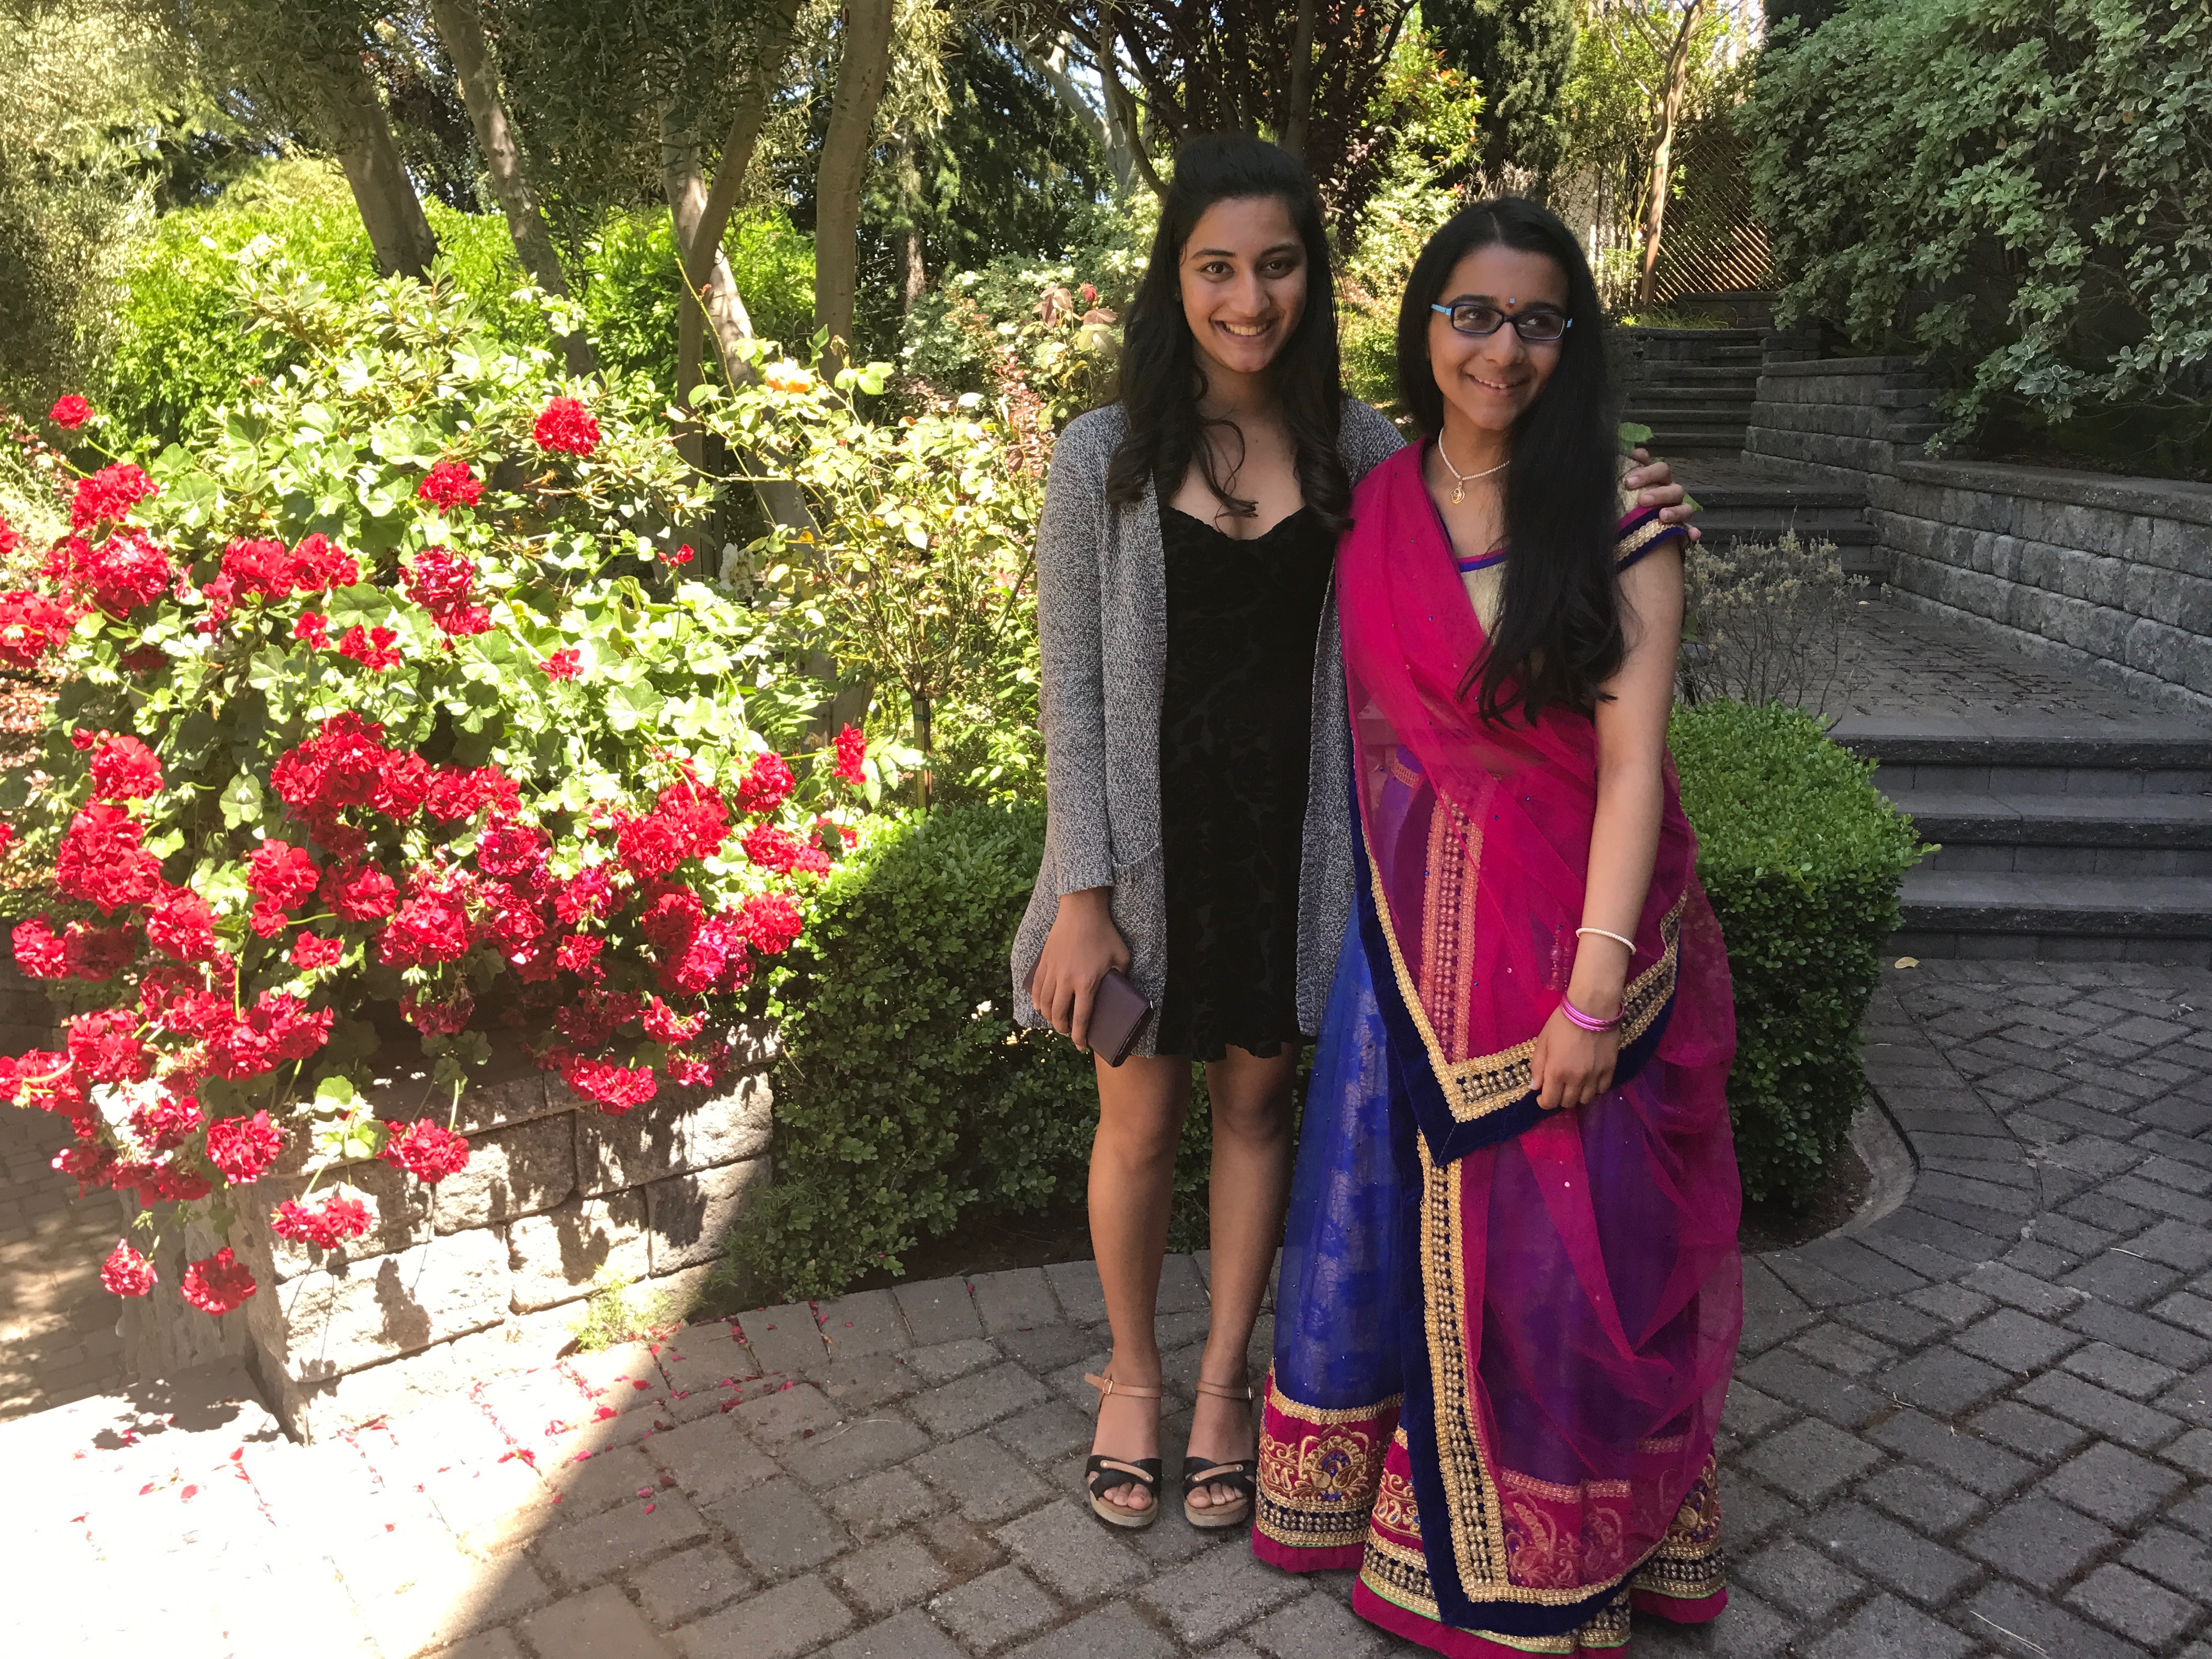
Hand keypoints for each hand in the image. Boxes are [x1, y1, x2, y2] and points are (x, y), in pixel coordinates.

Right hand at [1030, 887, 1129, 1051]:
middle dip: (1062, 1029)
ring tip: (1056, 1021)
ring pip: (1045, 1003)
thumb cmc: (1105, 933)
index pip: (1081, 1018)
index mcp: (1087, 983)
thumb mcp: (1121, 957)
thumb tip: (1121, 992)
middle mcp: (1066, 981)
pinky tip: (1041, 1006)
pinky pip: (1036, 988)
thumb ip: (1121, 977)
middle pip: (1059, 1014)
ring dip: (1050, 1017)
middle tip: (1068, 1033)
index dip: (1080, 1036)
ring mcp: (1052, 972)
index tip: (1081, 1046)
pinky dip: (1037, 1001)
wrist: (1082, 910)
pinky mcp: (1043, 962)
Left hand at [1530, 1003, 1620, 1110]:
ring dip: (1577, 1095)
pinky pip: (1602, 1089)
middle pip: (1568, 1103)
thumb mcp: (1543, 1041)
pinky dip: (1594, 1089)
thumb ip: (1537, 1066)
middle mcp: (1576, 1079)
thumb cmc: (1562, 1022)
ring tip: (1574, 1085)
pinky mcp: (1610, 1069)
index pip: (1550, 1102)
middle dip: (1559, 1098)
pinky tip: (1589, 1080)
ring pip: (1586, 1099)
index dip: (1543, 1103)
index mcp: (1556, 1072)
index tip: (1541, 1096)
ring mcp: (1595, 1076)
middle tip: (1557, 1087)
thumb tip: (1535, 1087)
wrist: (1592, 1008)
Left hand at [1624, 447, 1700, 543]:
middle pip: (1671, 485)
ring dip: (1674, 510)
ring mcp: (1676, 509)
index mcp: (1654, 481)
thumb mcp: (1620, 493)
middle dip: (1658, 491)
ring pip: (1683, 504)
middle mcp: (1668, 492)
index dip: (1646, 470)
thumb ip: (1624, 472)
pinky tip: (1693, 535)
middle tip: (1641, 500)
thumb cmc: (1624, 509)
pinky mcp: (1681, 528)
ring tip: (1662, 516)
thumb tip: (1632, 453)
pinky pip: (1690, 528)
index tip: (1629, 480)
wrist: (1628, 535)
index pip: (1657, 469)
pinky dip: (1692, 531)